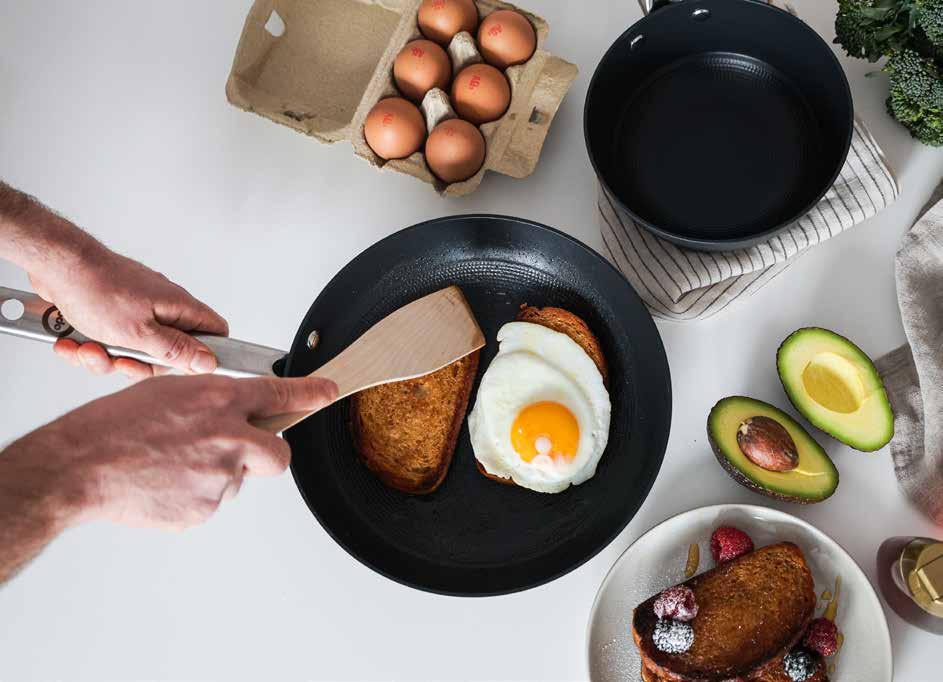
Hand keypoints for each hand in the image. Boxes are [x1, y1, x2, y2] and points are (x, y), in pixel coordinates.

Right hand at [2, 374, 337, 530]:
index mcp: (218, 399)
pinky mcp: (203, 509)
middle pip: (279, 455)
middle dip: (270, 454)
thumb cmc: (114, 425)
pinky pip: (210, 502)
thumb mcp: (168, 390)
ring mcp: (218, 477)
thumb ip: (211, 401)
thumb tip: (233, 410)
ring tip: (170, 464)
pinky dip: (193, 495)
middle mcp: (227, 437)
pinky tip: (163, 483)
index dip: (311, 394)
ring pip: (235, 479)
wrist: (79, 466)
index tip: (329, 392)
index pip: (280, 393)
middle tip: (243, 451)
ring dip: (215, 473)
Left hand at [30, 245, 227, 379]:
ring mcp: (137, 307)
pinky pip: (110, 340)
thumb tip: (210, 361)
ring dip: (107, 357)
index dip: (203, 354)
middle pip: (168, 350)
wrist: (55, 265)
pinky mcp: (112, 310)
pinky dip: (91, 346)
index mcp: (178, 307)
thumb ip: (176, 350)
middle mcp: (162, 306)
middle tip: (120, 360)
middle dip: (139, 363)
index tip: (180, 367)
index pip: (213, 331)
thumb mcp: (140, 333)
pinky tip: (72, 342)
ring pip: (134, 349)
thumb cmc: (96, 289)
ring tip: (86, 350)